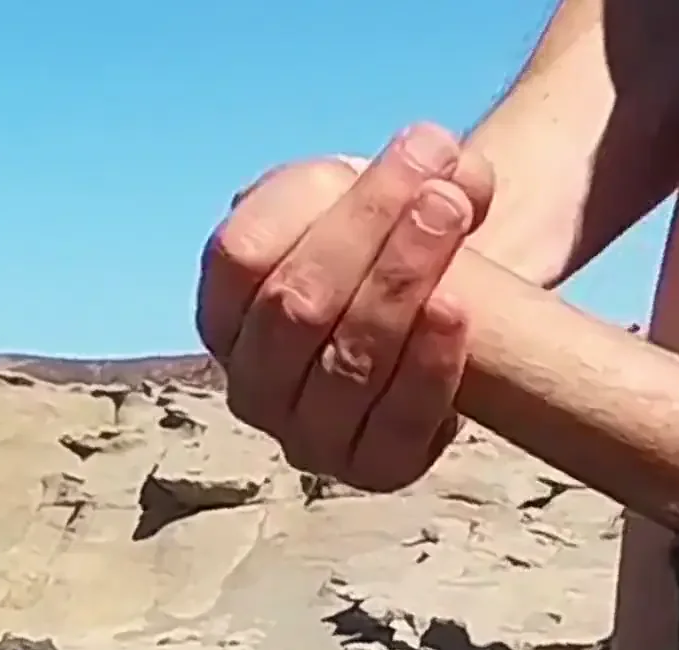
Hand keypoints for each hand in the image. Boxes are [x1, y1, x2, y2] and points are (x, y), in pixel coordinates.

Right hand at [196, 123, 493, 491]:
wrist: (440, 314)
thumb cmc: (389, 245)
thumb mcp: (377, 191)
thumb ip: (407, 168)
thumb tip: (444, 163)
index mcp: (222, 307)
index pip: (246, 256)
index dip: (332, 206)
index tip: (419, 151)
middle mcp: (250, 381)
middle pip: (294, 306)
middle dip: (371, 238)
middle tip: (442, 194)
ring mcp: (304, 435)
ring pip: (344, 362)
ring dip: (399, 288)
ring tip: (453, 224)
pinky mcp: (369, 469)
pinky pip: (394, 423)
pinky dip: (428, 366)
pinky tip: (456, 312)